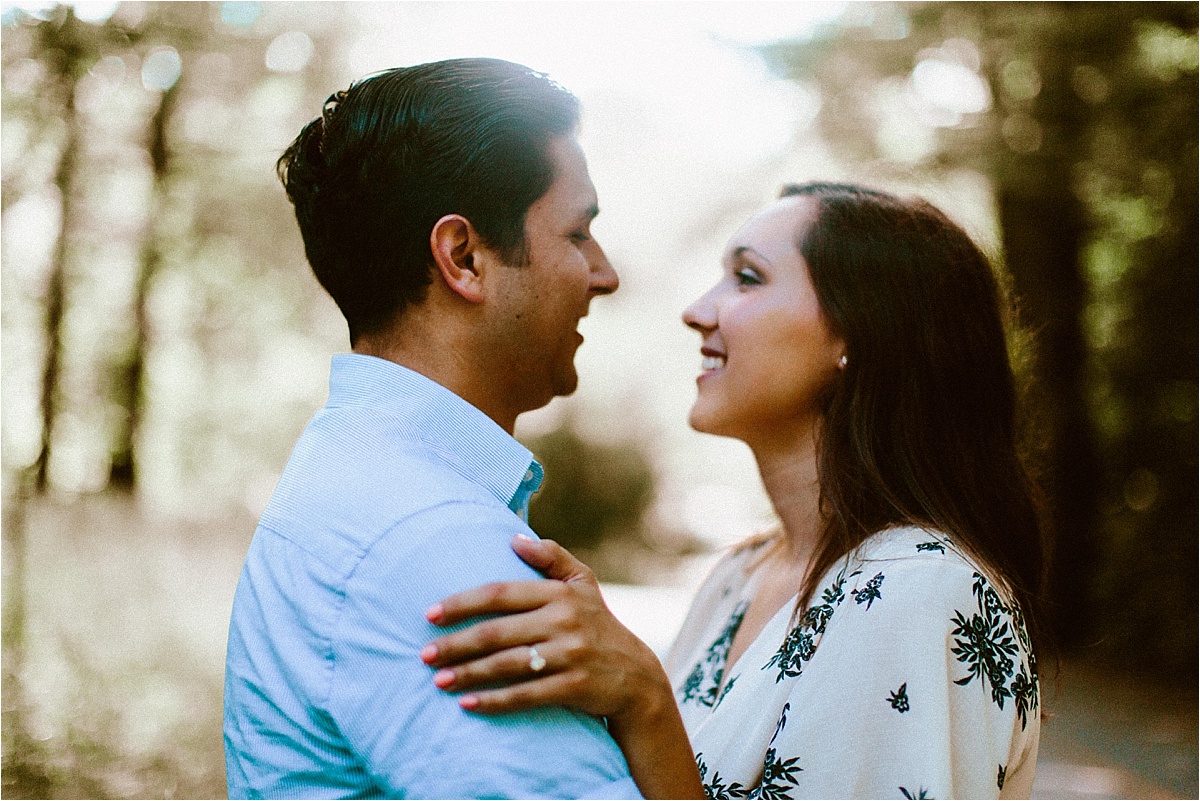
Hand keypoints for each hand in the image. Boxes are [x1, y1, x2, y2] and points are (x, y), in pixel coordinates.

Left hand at [423, 535, 705, 798]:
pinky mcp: (575, 686)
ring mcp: (571, 655)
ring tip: (438, 681)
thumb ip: (551, 557)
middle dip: (456, 644)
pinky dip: (494, 701)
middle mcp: (565, 621)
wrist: (636, 676)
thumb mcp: (583, 584)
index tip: (430, 613)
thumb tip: (514, 538)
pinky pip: (527, 695)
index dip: (463, 602)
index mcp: (560, 593)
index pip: (501, 594)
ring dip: (469, 674)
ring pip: (508, 665)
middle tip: (424, 654)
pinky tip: (468, 704)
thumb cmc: (598, 624)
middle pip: (498, 632)